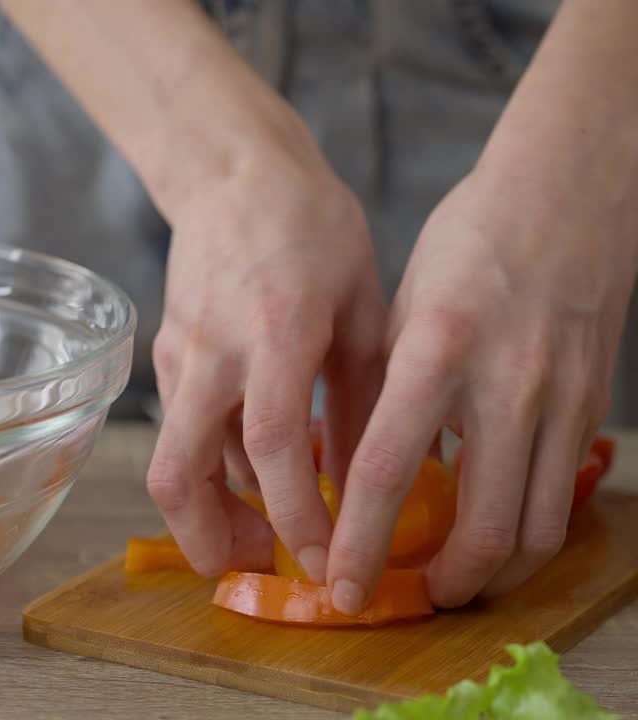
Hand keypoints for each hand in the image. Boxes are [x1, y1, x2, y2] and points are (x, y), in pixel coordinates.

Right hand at [148, 138, 386, 579]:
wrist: (232, 171)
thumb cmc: (312, 226)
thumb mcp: (363, 303)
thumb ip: (363, 395)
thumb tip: (369, 480)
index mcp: (275, 333)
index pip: (272, 446)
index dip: (294, 513)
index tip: (322, 560)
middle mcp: (213, 352)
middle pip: (179, 474)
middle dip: (210, 539)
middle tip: (255, 566)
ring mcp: (179, 354)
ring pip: (171, 459)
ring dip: (210, 509)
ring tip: (261, 529)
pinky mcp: (165, 354)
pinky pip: (182, 427)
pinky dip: (210, 465)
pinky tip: (252, 469)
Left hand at [327, 167, 637, 611]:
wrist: (567, 196)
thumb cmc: (467, 245)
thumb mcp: (402, 309)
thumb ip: (385, 390)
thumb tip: (361, 468)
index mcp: (435, 350)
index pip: (387, 470)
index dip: (361, 542)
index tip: (341, 585)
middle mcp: (505, 384)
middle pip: (482, 526)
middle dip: (444, 584)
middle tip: (410, 598)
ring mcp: (561, 400)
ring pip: (537, 529)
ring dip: (495, 575)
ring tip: (456, 584)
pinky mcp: (593, 407)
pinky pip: (563, 496)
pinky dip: (530, 533)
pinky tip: (498, 535)